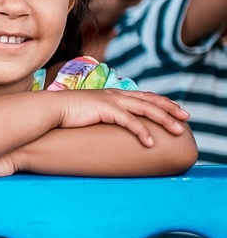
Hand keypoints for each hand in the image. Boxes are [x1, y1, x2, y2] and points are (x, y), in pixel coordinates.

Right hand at [53, 89, 188, 146]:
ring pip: (146, 109)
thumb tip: (109, 128)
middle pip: (150, 100)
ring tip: (178, 131)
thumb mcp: (90, 113)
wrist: (50, 109)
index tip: (176, 109)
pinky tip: (150, 142)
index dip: (162, 102)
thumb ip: (102, 116)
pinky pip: (129, 121)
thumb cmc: (67, 114)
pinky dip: (142, 131)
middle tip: (186, 118)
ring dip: (164, 120)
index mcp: (113, 94)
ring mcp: (111, 101)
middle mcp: (115, 94)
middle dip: (170, 109)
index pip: (144, 96)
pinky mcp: (105, 109)